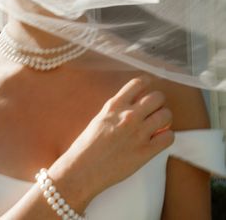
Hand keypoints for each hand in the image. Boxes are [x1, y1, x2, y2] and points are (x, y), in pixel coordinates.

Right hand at [50, 76, 173, 204]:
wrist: (82, 170)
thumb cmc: (87, 146)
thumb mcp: (100, 119)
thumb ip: (117, 110)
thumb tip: (135, 103)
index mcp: (115, 105)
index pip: (138, 83)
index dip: (147, 83)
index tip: (149, 87)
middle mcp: (129, 115)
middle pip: (158, 97)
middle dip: (158, 102)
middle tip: (154, 110)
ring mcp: (138, 133)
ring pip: (166, 114)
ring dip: (164, 119)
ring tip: (158, 126)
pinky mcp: (145, 151)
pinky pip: (169, 137)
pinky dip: (166, 137)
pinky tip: (158, 140)